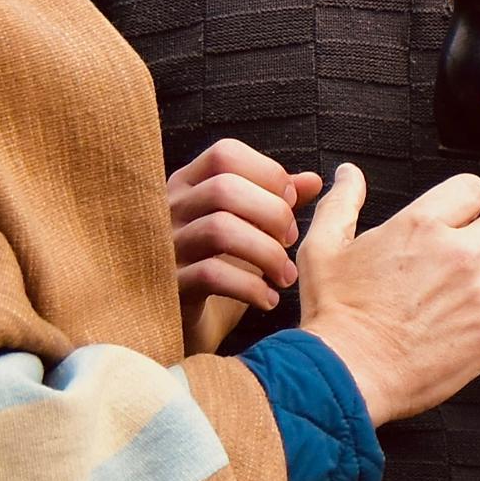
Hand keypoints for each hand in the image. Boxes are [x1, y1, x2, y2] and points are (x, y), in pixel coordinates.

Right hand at [170, 139, 320, 316]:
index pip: (225, 154)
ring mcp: (166, 248)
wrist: (191, 327)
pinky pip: (210, 275)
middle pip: (224, 188)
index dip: (267, 172)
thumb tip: (313, 180)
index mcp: (189, 184)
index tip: (290, 202)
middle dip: (272, 213)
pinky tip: (268, 300)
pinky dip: (250, 288)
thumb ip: (278, 201)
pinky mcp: (169, 287)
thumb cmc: (222, 268)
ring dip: (267, 252)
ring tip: (285, 275)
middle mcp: (170, 209)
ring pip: (218, 230)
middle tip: (291, 240)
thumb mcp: (251, 228)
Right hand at [297, 167, 479, 424]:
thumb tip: (350, 175)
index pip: (474, 189)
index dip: (466, 203)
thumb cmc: (335, 316)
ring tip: (477, 284)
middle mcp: (458, 254)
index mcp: (421, 226)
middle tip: (466, 256)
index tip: (457, 220)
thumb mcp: (323, 249)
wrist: (346, 374)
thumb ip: (342, 204)